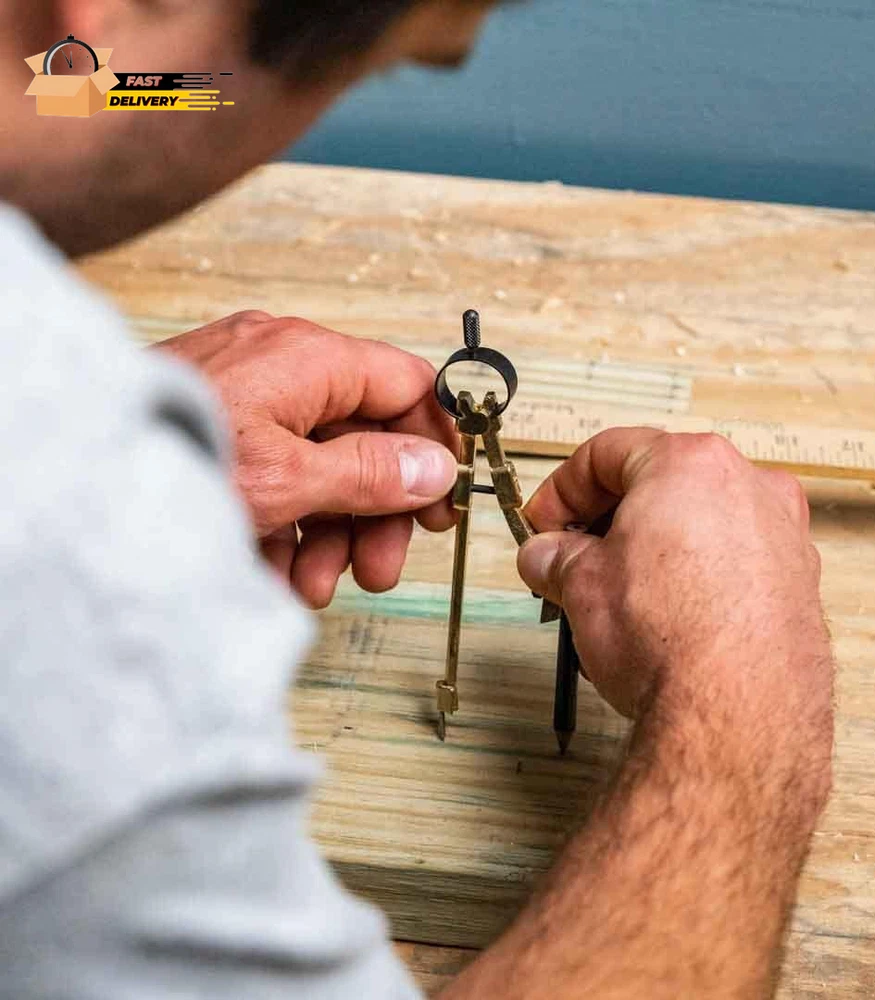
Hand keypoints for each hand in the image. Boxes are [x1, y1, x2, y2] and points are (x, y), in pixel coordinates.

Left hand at [154, 312, 458, 607]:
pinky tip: (274, 569)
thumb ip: (372, 473)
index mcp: (310, 359)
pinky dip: (285, 523)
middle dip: (375, 512)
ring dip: (329, 532)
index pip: (408, 387)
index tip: (442, 500)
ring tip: (314, 584)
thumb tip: (436, 467)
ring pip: (321, 464)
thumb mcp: (290, 479)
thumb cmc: (172, 461)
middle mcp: (283, 367)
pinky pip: (277, 472)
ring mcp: (250, 398)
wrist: (66, 477)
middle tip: (378, 567)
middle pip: (366, 437)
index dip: (433, 445)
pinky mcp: (224, 430)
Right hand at [518, 429, 831, 806]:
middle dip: (607, 518)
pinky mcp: (799, 581)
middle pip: (659, 481)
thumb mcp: (581, 586)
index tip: (543, 523)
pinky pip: (734, 558)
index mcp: (690, 463)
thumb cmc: (671, 640)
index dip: (561, 489)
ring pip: (701, 519)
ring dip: (652, 545)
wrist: (737, 715)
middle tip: (573, 556)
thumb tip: (546, 556)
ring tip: (617, 592)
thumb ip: (556, 557)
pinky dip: (696, 572)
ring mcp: (782, 533)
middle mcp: (748, 485)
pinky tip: (668, 613)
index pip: (607, 453)